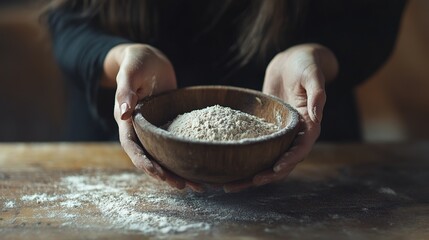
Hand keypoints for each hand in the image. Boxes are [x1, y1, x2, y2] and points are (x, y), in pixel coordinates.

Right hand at [103, 43, 203, 191]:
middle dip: (164, 174)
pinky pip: (176, 143)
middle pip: (150, 157)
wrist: (148, 59)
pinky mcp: (168, 124)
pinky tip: (201, 164)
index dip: (143, 161)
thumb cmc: (136, 61)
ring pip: (164, 154)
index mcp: (127, 120)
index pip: (132, 146)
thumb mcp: (130, 72)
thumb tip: (123, 112)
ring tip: (197, 185)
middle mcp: (140, 128)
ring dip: (177, 170)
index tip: (158, 173)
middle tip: (183, 186)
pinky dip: (185, 155)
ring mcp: (154, 128)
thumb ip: (125, 91)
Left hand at [223, 44, 337, 191]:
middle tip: (247, 182)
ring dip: (251, 174)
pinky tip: (226, 165)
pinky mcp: (266, 129)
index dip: (290, 160)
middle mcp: (294, 134)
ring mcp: (279, 133)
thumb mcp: (313, 75)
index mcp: (309, 125)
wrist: (292, 60)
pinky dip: (244, 157)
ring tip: (230, 185)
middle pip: (282, 162)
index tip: (275, 168)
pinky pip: (256, 147)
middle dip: (267, 174)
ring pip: (267, 159)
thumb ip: (317, 94)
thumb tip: (317, 114)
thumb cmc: (306, 65)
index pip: (301, 148)